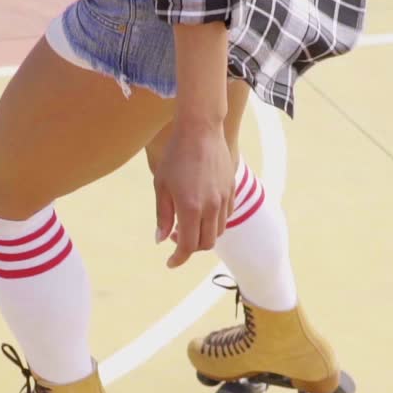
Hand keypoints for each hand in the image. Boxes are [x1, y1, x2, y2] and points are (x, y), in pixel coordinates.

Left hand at [153, 121, 234, 267]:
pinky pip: (226, 216)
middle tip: (175, 236)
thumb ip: (162, 215)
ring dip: (203, 235)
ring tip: (187, 223)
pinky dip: (214, 222)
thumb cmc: (176, 155)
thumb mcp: (161, 186)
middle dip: (190, 247)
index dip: (178, 258)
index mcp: (190, 208)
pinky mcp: (231, 190)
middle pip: (205, 243)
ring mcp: (224, 199)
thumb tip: (161, 239)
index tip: (170, 262)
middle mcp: (211, 207)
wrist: (200, 130)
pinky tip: (201, 211)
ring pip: (218, 232)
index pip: (188, 246)